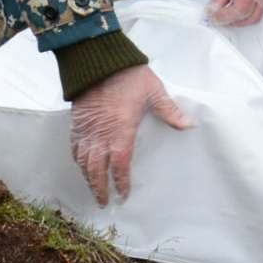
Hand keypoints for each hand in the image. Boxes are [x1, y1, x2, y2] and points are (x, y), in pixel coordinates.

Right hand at [69, 64, 193, 204]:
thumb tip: (189, 125)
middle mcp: (101, 135)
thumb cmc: (129, 76)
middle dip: (100, 188)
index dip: (120, 182)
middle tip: (104, 202)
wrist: (99, 61)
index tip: (123, 195)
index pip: (120, 164)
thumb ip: (170, 111)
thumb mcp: (154, 92)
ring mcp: (86, 130)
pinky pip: (74, 147)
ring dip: (87, 178)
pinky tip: (81, 165)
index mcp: (121, 131)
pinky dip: (77, 160)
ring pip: (83, 161)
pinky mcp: (76, 122)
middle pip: (97, 169)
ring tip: (93, 189)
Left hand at [207, 0, 262, 26]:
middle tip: (218, 16)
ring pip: (260, 11)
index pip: (240, 9)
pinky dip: (250, 7)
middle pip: (253, 16)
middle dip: (234, 21)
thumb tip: (214, 10)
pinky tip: (236, 0)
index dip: (225, 17)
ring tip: (226, 9)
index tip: (212, 16)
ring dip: (243, 15)